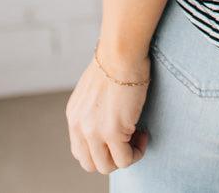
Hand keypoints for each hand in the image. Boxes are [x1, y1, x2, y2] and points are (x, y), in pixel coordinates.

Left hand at [65, 50, 150, 173]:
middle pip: (91, 164)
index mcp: (74, 116)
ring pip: (108, 166)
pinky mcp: (113, 132)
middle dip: (112, 157)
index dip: (100, 149)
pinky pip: (125, 159)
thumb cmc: (116, 60)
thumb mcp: (95, 88)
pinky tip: (144, 133)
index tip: (118, 136)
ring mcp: (95, 131)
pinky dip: (137, 151)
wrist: (121, 51)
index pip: (80, 150)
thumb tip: (110, 115)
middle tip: (128, 140)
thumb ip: (95, 108)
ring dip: (125, 156)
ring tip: (138, 136)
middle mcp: (80, 127)